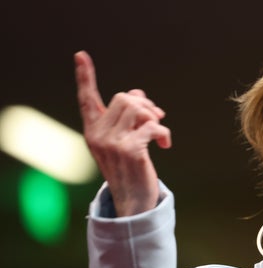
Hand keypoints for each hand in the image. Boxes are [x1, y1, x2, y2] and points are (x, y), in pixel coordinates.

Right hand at [75, 50, 171, 215]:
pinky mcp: (130, 150)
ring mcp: (112, 142)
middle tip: (156, 118)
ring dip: (154, 117)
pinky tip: (165, 145)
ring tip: (159, 133)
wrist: (133, 201)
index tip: (81, 55)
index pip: (86, 99)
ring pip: (137, 108)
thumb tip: (138, 93)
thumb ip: (127, 118)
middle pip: (124, 98)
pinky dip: (163, 132)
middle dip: (145, 105)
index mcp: (92, 131)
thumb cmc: (130, 169)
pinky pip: (152, 126)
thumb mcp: (123, 141)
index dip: (85, 77)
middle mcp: (98, 135)